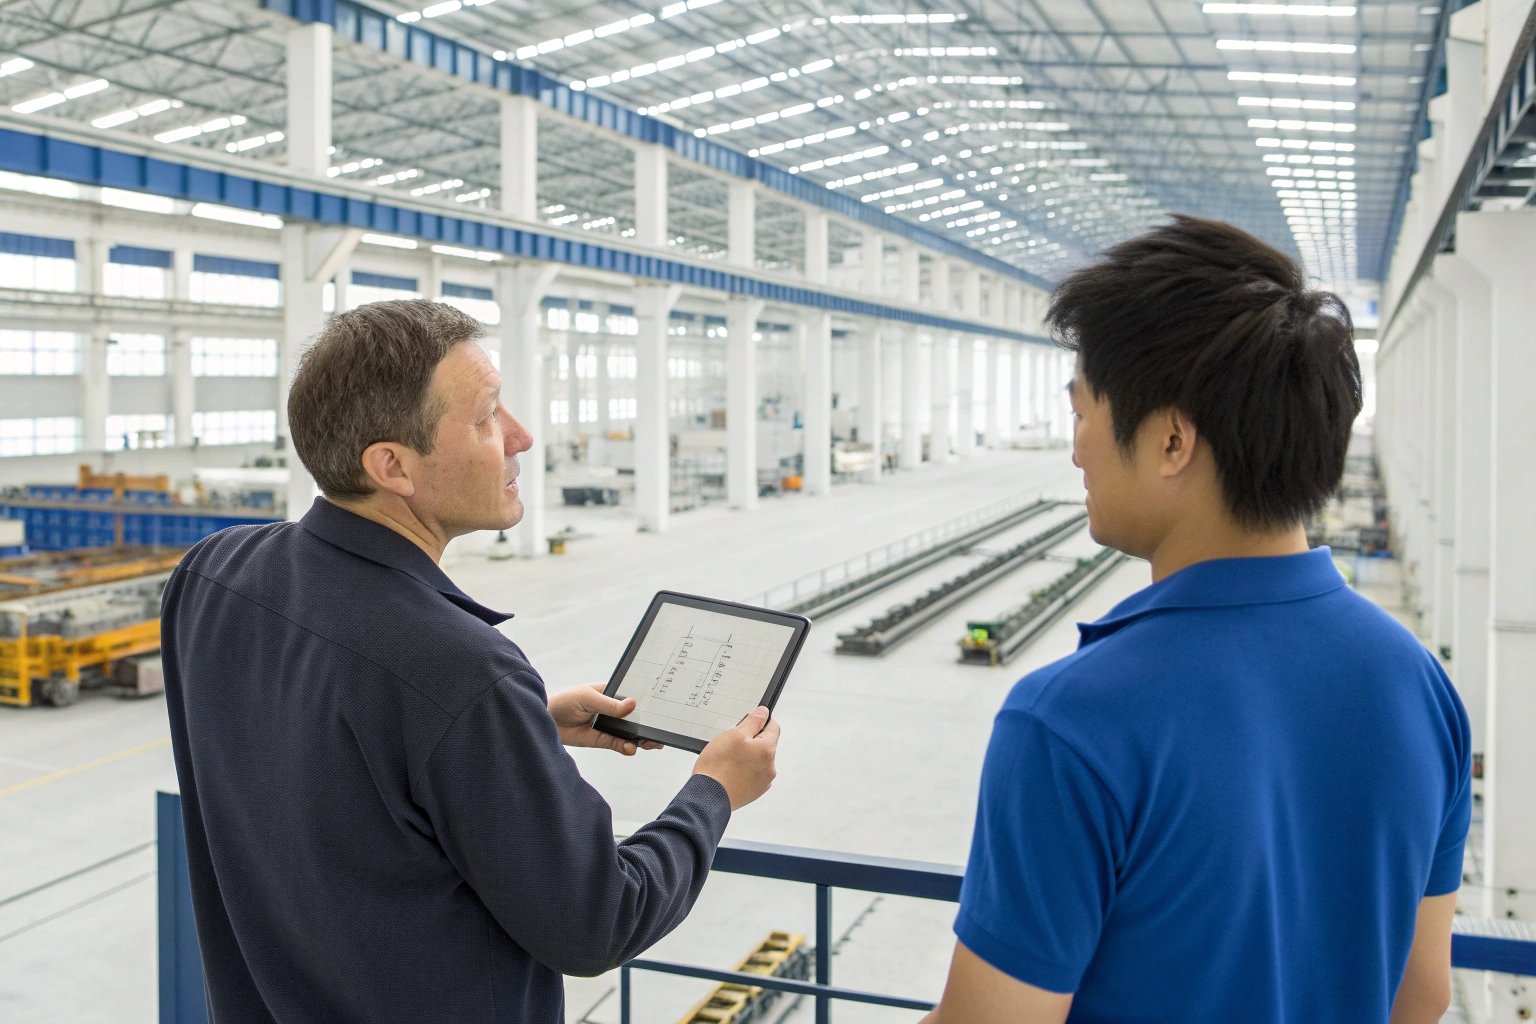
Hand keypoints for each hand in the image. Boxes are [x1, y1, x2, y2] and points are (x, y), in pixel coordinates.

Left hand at [547, 684, 662, 755]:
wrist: (546, 721)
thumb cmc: (564, 702)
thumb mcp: (588, 698)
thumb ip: (610, 704)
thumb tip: (632, 704)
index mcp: (610, 694)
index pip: (631, 698)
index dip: (645, 704)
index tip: (659, 710)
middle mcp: (612, 710)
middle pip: (634, 718)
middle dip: (647, 725)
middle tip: (659, 732)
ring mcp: (607, 726)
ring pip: (629, 733)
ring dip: (640, 738)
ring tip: (650, 743)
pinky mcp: (601, 740)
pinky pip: (617, 744)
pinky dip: (626, 747)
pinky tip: (631, 748)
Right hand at [693, 706, 779, 810]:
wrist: (708, 796)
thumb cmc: (718, 766)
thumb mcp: (735, 734)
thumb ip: (753, 721)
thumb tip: (764, 712)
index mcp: (767, 750)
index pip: (773, 727)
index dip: (760, 722)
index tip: (749, 723)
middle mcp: (770, 767)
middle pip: (765, 745)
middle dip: (751, 741)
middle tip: (732, 743)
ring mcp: (762, 782)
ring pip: (758, 761)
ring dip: (747, 757)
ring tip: (728, 760)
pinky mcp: (753, 792)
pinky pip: (752, 775)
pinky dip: (743, 771)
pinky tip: (729, 771)